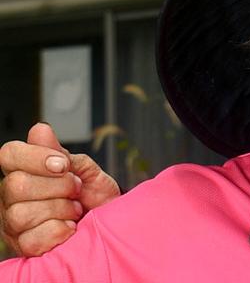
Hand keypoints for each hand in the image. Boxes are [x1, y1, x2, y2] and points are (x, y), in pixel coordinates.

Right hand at [0, 122, 120, 255]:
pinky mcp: (25, 246)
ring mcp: (14, 223)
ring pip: (22, 214)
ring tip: (75, 210)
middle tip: (77, 190)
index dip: (35, 157)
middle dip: (58, 186)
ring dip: (60, 210)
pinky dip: (60, 231)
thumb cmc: (95, 196)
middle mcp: (11, 197)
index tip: (64, 165)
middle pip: (16, 185)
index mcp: (23, 171)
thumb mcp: (85, 169)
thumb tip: (40, 130)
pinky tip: (70, 227)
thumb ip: (61, 153)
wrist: (112, 222)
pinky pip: (34, 239)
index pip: (9, 154)